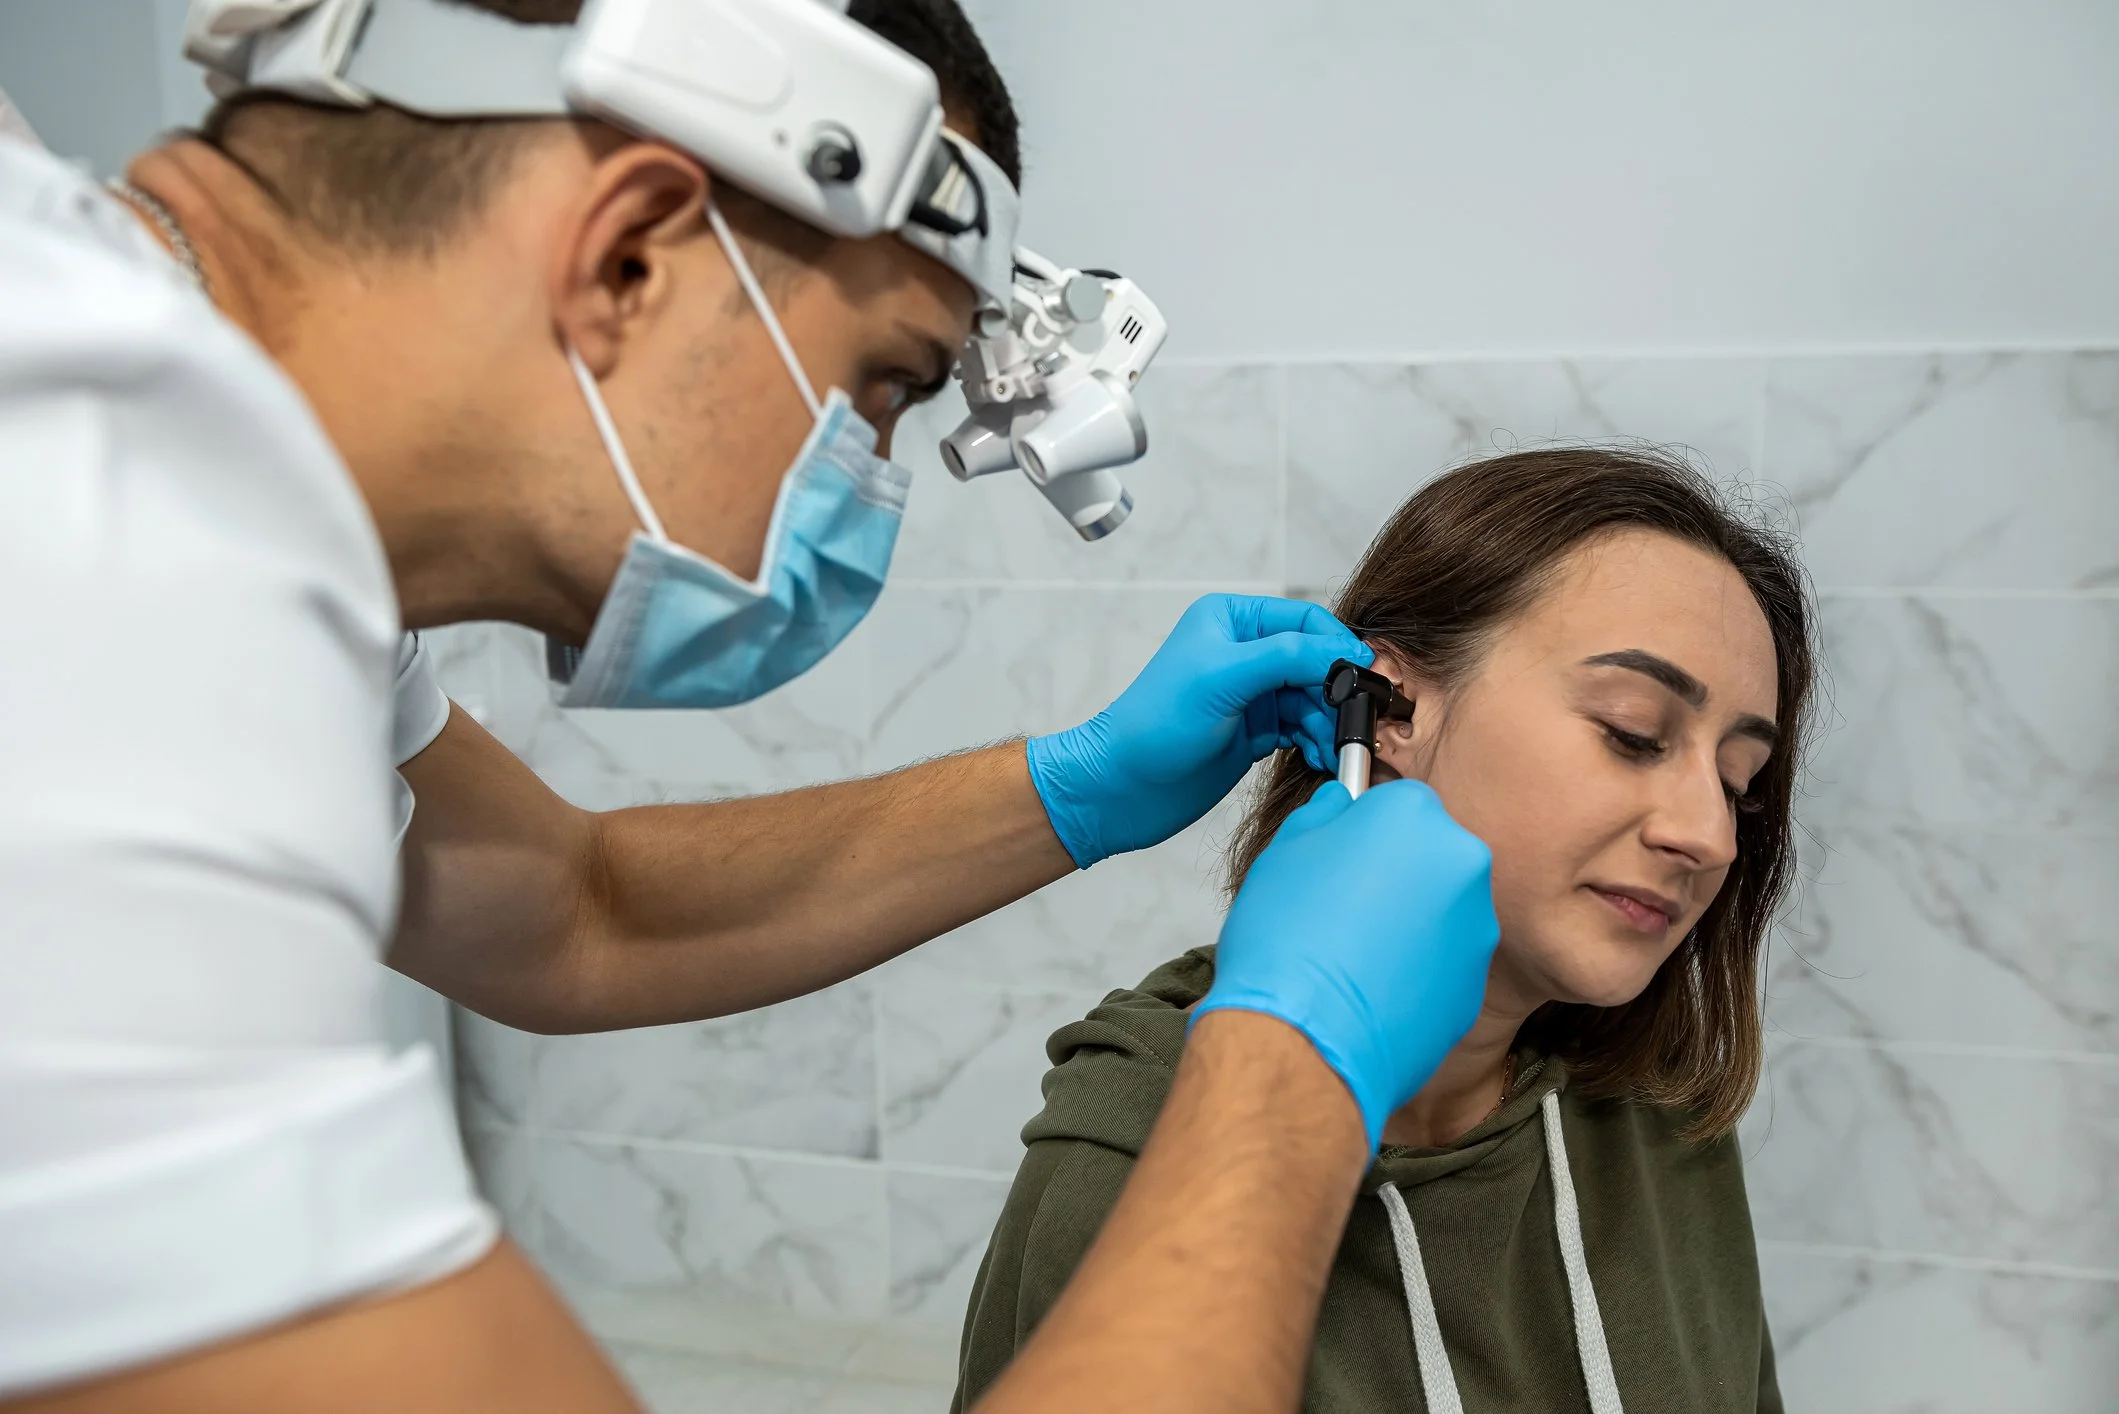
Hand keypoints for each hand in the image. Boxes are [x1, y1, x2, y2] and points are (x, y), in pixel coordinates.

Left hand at [1025, 594, 1369, 868]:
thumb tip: (1347, 652)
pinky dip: (1316, 741)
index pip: (1305, 619)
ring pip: (1314, 699)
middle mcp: (1244, 652)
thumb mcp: (1225, 676)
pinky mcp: (1256, 731)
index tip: (1364, 673)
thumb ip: (1288, 657)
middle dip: (1336, 691)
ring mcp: (1251, 694)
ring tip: (1331, 747)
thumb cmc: (1156, 724)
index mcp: (1232, 620)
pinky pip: (1303, 729)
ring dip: (1329, 722)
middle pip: (1316, 661)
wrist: (1124, 787)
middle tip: (1353, 719)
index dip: (1337, 646)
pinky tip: (1320, 757)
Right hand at [1193, 779, 1499, 1148]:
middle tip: (1349, 907)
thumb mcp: (1285, 851)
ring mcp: (1476, 928)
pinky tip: (1373, 989)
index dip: (1368, 832)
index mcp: (1414, 816)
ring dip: (1410, 923)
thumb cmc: (1287, 939)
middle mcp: (1460, 862)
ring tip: (1358, 954)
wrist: (1306, 1036)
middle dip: (1398, 875)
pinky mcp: (1475, 985)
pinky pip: (1445, 964)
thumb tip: (1338, 806)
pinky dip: (1417, 970)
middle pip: (1431, 856)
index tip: (1347, 855)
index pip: (1400, 805)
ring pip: (1443, 911)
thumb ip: (1323, 816)